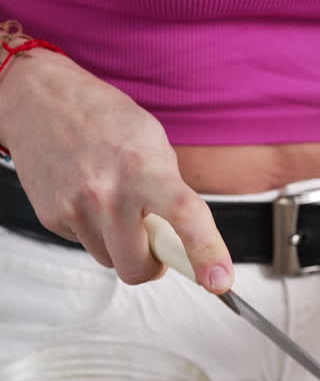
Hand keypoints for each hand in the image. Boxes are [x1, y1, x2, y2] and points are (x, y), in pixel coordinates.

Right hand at [0, 52, 232, 289]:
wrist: (40, 100)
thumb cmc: (104, 120)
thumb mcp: (152, 143)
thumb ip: (172, 192)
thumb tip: (187, 239)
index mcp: (144, 168)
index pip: (184, 214)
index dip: (206, 251)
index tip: (219, 280)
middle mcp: (106, 192)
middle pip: (137, 268)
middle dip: (150, 263)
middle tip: (153, 238)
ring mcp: (75, 208)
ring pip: (111, 261)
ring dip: (120, 245)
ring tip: (114, 203)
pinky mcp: (51, 218)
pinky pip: (86, 245)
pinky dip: (94, 231)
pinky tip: (88, 197)